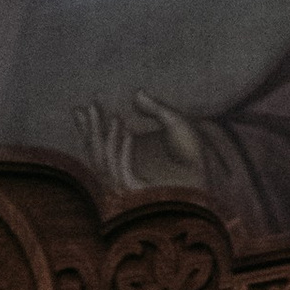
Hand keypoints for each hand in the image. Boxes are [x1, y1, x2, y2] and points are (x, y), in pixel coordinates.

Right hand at [73, 94, 205, 194]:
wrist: (210, 174)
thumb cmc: (193, 154)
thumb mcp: (174, 123)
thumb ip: (155, 109)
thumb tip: (137, 93)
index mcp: (126, 163)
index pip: (98, 147)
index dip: (88, 128)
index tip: (80, 108)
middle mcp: (123, 178)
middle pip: (96, 157)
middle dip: (90, 132)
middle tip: (89, 107)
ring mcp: (130, 189)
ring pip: (105, 165)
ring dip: (106, 139)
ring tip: (115, 117)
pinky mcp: (141, 196)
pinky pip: (123, 174)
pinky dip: (122, 153)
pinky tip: (127, 132)